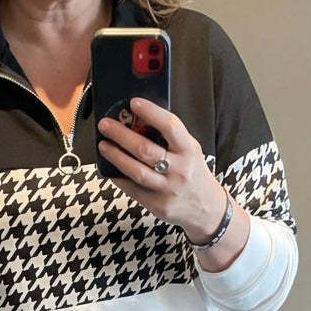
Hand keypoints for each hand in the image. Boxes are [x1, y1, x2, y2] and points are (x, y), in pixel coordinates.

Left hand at [96, 96, 227, 242]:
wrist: (206, 208)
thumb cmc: (193, 173)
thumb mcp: (190, 150)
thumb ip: (169, 137)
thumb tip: (138, 119)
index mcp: (189, 150)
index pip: (170, 126)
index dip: (151, 112)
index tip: (134, 103)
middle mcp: (179, 170)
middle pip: (145, 149)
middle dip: (121, 135)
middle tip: (105, 125)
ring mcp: (168, 189)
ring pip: (136, 171)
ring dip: (116, 156)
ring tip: (103, 145)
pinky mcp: (158, 205)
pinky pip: (133, 189)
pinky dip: (119, 177)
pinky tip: (110, 168)